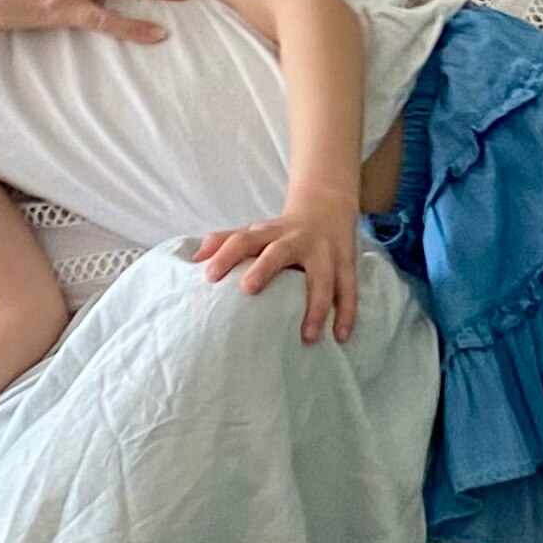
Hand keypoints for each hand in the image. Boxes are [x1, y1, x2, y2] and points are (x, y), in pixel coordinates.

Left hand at [191, 199, 362, 341]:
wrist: (328, 206)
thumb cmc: (282, 231)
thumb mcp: (255, 231)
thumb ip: (226, 241)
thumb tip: (194, 259)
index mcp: (269, 232)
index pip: (243, 239)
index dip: (226, 254)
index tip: (209, 275)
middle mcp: (296, 239)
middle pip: (279, 251)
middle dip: (265, 268)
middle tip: (248, 290)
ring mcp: (324, 252)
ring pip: (322, 278)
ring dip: (316, 306)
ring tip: (307, 337)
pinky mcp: (346, 264)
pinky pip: (348, 289)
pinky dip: (346, 312)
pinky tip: (341, 336)